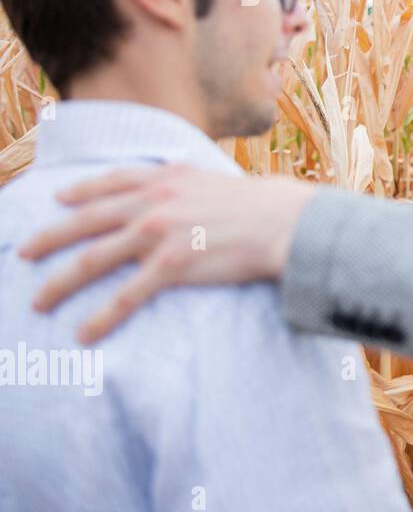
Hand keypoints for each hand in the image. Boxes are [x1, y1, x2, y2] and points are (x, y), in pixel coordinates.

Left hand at [18, 163, 315, 343]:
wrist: (286, 222)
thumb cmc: (265, 204)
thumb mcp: (218, 179)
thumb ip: (191, 181)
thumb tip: (185, 182)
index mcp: (166, 178)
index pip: (111, 181)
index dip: (80, 191)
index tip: (58, 199)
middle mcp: (153, 202)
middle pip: (86, 221)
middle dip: (48, 239)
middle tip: (23, 253)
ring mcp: (159, 234)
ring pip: (93, 260)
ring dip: (59, 284)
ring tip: (39, 303)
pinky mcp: (171, 266)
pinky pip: (125, 296)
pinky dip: (101, 317)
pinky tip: (84, 333)